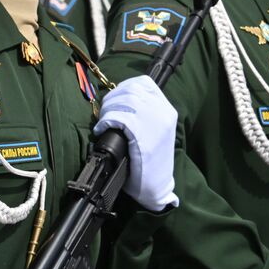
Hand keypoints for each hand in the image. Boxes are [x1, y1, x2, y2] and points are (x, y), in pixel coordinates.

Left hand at [93, 76, 177, 211]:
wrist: (156, 186)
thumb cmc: (148, 160)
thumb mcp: (151, 130)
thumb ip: (141, 112)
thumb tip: (117, 98)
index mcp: (167, 109)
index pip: (143, 83)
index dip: (123, 87)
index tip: (113, 99)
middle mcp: (164, 113)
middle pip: (130, 90)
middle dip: (111, 99)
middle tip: (105, 114)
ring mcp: (156, 124)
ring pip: (125, 101)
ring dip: (108, 110)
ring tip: (104, 123)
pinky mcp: (145, 136)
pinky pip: (120, 118)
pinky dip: (106, 122)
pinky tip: (102, 130)